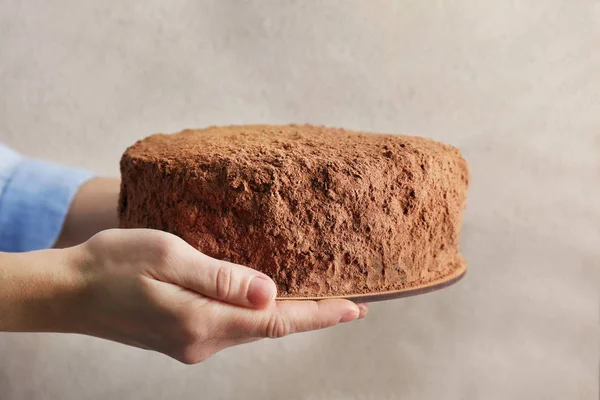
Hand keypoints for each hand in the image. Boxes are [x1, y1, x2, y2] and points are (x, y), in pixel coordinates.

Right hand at [60, 229, 366, 363]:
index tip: (355, 309)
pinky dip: (256, 312)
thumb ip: (221, 278)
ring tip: (316, 293)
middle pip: (269, 328)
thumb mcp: (169, 257)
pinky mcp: (180, 336)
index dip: (319, 315)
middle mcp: (201, 342)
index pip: (276, 322)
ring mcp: (190, 343)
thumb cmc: (113, 265)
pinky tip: (264, 297)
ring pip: (251, 328)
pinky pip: (230, 325)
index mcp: (202, 322)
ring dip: (284, 312)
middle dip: (310, 314)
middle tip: (348, 299)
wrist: (67, 291)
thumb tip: (270, 293)